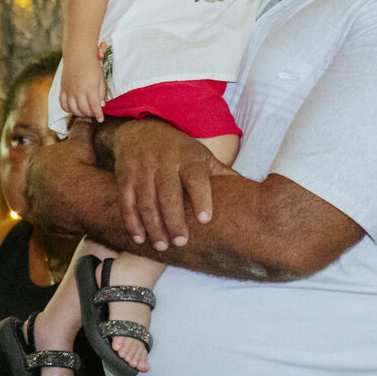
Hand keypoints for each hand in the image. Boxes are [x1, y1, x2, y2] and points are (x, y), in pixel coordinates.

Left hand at [24, 121, 97, 231]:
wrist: (83, 197)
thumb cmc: (80, 166)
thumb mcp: (81, 141)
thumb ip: (81, 126)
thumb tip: (86, 113)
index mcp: (36, 162)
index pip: (45, 161)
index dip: (59, 163)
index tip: (72, 167)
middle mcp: (30, 184)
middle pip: (42, 182)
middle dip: (55, 183)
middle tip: (74, 185)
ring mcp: (35, 205)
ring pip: (46, 202)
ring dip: (57, 203)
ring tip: (75, 202)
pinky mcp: (43, 223)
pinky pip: (52, 220)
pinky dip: (61, 219)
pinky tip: (74, 216)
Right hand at [58, 58, 106, 122]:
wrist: (78, 55)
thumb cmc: (92, 66)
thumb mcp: (101, 79)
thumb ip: (101, 93)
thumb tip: (101, 106)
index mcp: (90, 88)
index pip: (94, 106)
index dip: (98, 115)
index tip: (101, 119)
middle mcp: (78, 91)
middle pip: (83, 110)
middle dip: (90, 115)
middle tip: (94, 114)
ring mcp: (69, 91)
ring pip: (73, 109)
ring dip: (79, 114)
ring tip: (85, 113)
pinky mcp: (63, 89)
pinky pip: (63, 103)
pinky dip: (67, 109)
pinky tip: (73, 109)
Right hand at [111, 119, 231, 250]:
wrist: (141, 129)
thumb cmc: (179, 149)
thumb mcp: (202, 156)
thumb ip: (222, 174)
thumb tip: (251, 194)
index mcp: (188, 157)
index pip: (195, 177)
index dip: (201, 197)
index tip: (205, 220)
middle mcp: (164, 162)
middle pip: (168, 194)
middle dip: (174, 220)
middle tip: (181, 242)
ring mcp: (142, 170)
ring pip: (146, 201)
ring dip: (153, 226)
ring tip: (162, 246)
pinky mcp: (125, 177)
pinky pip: (126, 202)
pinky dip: (131, 222)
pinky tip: (139, 238)